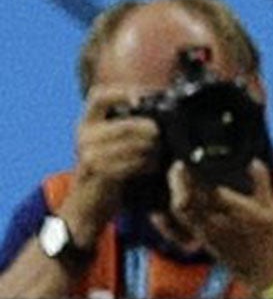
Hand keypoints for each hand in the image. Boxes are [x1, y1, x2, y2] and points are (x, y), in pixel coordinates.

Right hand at [69, 86, 160, 234]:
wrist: (85, 206)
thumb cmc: (104, 169)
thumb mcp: (107, 142)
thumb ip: (124, 124)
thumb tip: (160, 104)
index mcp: (86, 124)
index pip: (98, 96)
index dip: (121, 92)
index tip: (141, 99)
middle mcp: (84, 136)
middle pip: (128, 124)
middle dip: (151, 130)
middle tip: (162, 135)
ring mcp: (89, 155)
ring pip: (134, 144)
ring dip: (153, 148)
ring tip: (159, 152)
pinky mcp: (98, 173)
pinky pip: (132, 163)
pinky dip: (147, 163)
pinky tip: (151, 166)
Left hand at [166, 161, 272, 294]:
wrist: (264, 270)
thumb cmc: (271, 239)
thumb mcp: (272, 208)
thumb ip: (262, 183)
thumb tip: (253, 162)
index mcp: (234, 211)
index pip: (206, 190)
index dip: (193, 175)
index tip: (189, 160)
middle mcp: (215, 223)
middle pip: (185, 201)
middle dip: (178, 182)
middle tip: (178, 165)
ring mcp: (206, 234)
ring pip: (181, 213)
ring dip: (174, 194)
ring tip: (176, 178)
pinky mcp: (202, 241)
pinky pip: (178, 229)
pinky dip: (166, 220)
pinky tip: (158, 213)